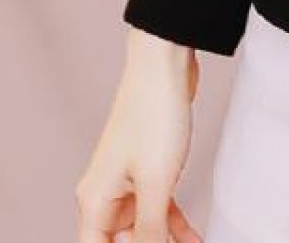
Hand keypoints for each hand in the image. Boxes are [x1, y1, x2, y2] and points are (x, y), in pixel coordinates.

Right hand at [74, 27, 202, 241]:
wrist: (165, 62)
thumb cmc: (154, 114)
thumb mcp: (156, 183)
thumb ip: (150, 231)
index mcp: (94, 202)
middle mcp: (105, 195)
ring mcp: (127, 181)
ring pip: (143, 228)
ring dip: (165, 242)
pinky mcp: (149, 167)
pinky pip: (158, 208)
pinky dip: (173, 224)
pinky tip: (193, 237)